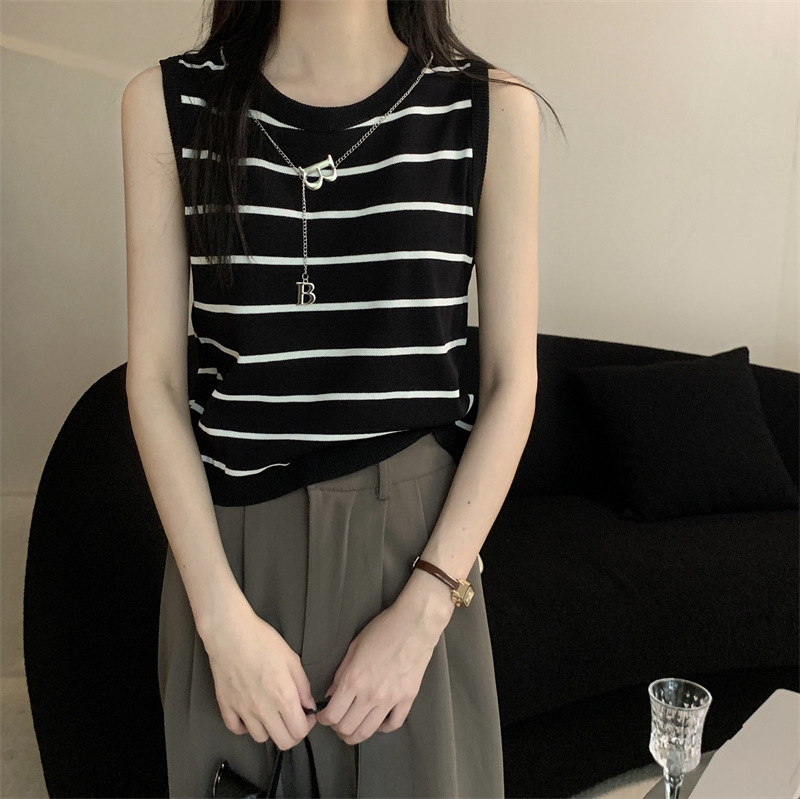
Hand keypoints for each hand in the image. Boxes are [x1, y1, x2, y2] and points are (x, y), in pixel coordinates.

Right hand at [198, 594, 317, 750]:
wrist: (231, 633)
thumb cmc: (263, 641)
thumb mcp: (291, 659)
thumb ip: (303, 686)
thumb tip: (308, 706)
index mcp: (283, 697)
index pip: (299, 732)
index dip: (307, 726)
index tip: (306, 715)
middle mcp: (263, 709)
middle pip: (282, 742)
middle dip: (292, 733)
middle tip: (292, 718)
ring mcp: (243, 710)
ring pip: (260, 738)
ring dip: (269, 730)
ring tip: (271, 713)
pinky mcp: (226, 706)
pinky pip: (236, 729)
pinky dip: (244, 726)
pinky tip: (250, 713)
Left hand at [312, 600, 444, 744]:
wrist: (414, 624)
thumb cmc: (382, 629)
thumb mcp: (354, 647)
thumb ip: (340, 674)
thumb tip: (330, 695)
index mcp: (354, 680)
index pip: (332, 714)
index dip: (324, 719)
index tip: (323, 716)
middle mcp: (370, 694)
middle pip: (347, 728)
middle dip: (337, 728)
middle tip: (336, 721)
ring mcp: (391, 699)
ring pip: (368, 732)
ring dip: (355, 734)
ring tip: (353, 727)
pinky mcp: (407, 699)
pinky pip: (393, 724)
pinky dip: (383, 728)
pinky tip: (378, 721)